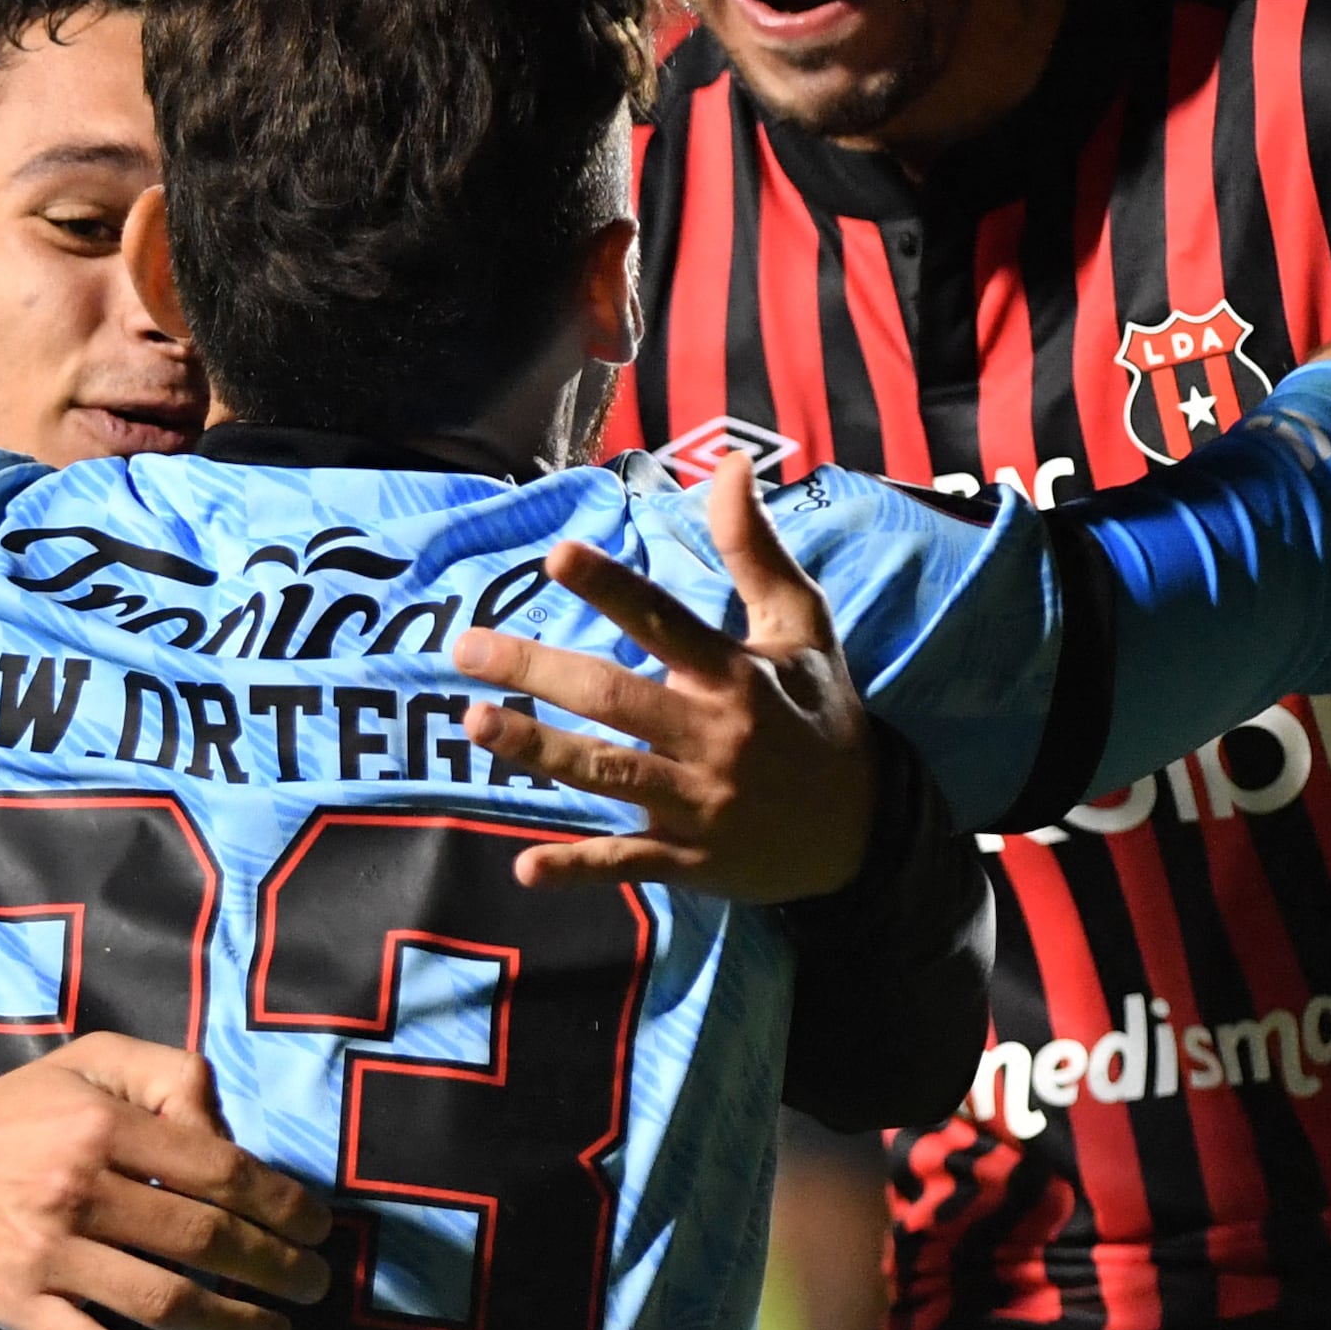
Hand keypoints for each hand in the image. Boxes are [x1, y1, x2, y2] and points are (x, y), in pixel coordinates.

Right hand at [0, 1031, 334, 1329]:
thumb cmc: (13, 1116)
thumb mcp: (89, 1063)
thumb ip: (168, 1079)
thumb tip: (228, 1139)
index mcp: (102, 1127)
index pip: (218, 1171)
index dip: (282, 1205)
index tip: (318, 1229)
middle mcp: (80, 1190)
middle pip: (203, 1240)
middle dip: (277, 1269)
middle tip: (315, 1286)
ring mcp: (49, 1256)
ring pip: (162, 1300)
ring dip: (234, 1325)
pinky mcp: (20, 1306)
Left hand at [451, 453, 877, 899]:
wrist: (863, 829)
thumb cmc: (818, 716)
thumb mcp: (801, 629)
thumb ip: (757, 551)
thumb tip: (732, 463)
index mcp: (735, 676)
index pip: (665, 622)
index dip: (612, 588)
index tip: (556, 556)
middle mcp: (713, 736)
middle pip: (615, 699)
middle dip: (538, 671)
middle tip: (467, 648)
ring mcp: (699, 802)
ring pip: (609, 772)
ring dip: (539, 750)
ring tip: (475, 723)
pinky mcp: (689, 858)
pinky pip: (628, 860)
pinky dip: (580, 867)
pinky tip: (526, 866)